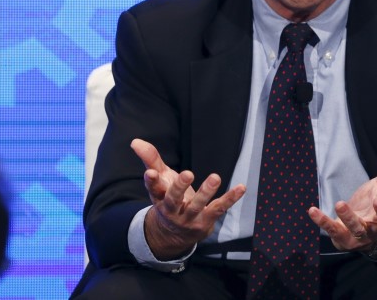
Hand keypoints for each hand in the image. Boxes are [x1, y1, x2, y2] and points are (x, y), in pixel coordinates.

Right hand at [131, 138, 245, 259]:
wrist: (176, 234)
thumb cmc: (168, 198)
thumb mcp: (160, 179)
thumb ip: (150, 159)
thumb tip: (135, 141)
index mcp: (159, 198)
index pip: (153, 190)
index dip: (151, 182)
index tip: (151, 173)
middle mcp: (172, 210)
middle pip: (174, 200)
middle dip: (179, 187)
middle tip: (187, 173)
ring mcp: (189, 218)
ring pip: (197, 206)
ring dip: (206, 192)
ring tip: (215, 177)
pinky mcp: (206, 221)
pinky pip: (219, 209)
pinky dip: (230, 199)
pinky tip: (241, 188)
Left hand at [308, 156, 376, 252]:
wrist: (357, 232)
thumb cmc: (371, 205)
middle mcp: (376, 225)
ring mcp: (360, 234)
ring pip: (356, 227)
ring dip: (348, 217)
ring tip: (340, 203)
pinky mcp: (342, 238)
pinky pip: (332, 230)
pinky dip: (322, 221)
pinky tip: (312, 210)